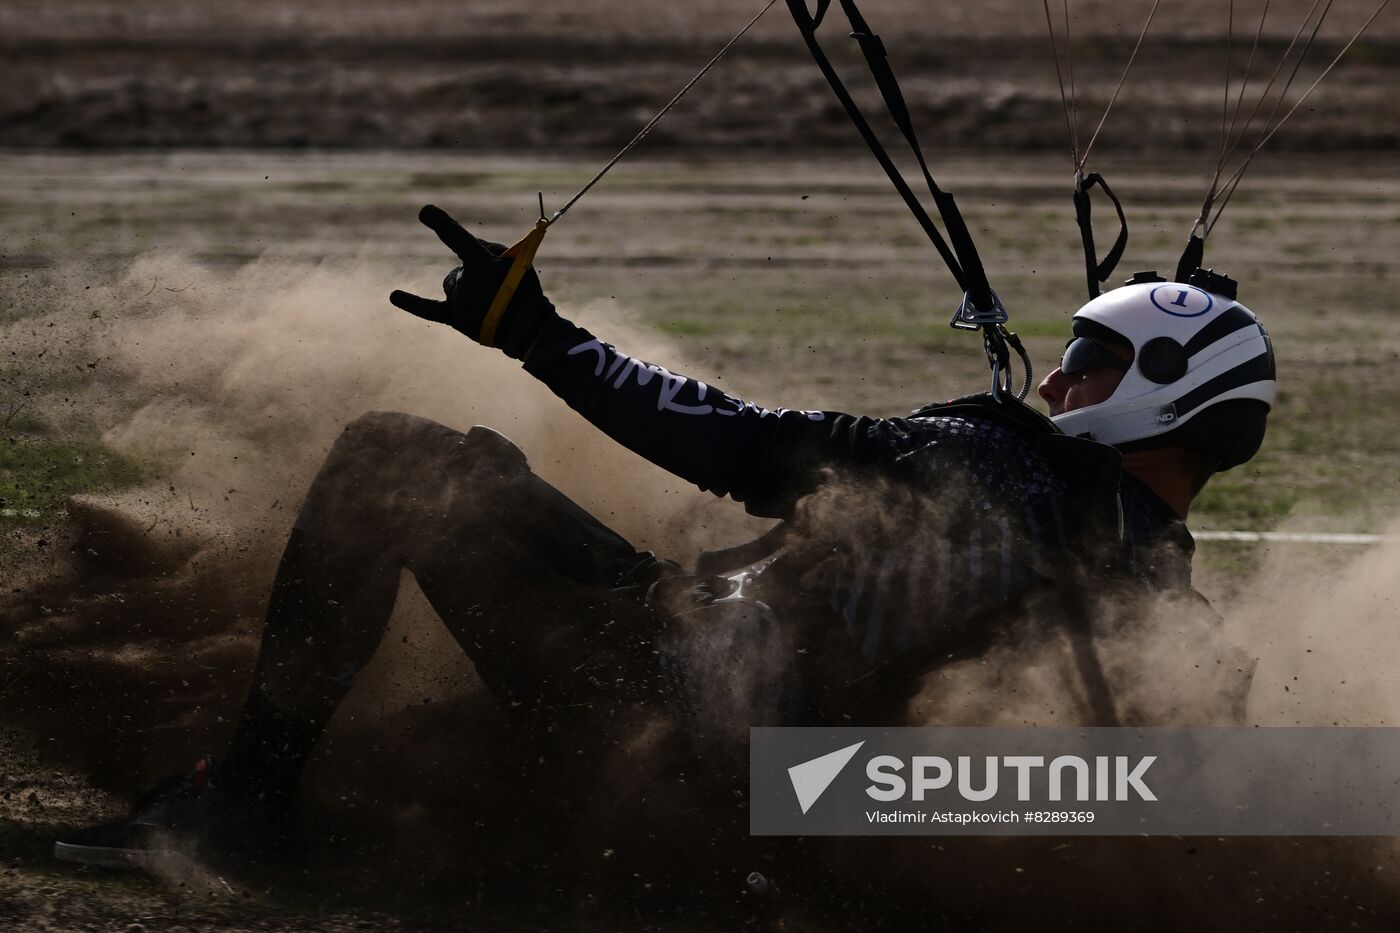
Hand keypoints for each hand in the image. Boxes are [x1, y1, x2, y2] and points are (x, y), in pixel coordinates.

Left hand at [390, 205, 558, 359]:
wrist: (527, 330)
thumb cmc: (526, 292)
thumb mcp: (518, 262)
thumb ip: (492, 249)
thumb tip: (466, 254)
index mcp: (482, 265)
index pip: (457, 239)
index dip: (441, 224)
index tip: (424, 211)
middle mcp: (465, 282)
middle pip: (462, 268)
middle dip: (478, 273)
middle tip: (502, 290)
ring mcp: (458, 300)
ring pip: (453, 282)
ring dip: (467, 285)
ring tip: (492, 301)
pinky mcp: (455, 318)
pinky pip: (428, 309)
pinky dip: (411, 302)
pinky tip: (393, 295)